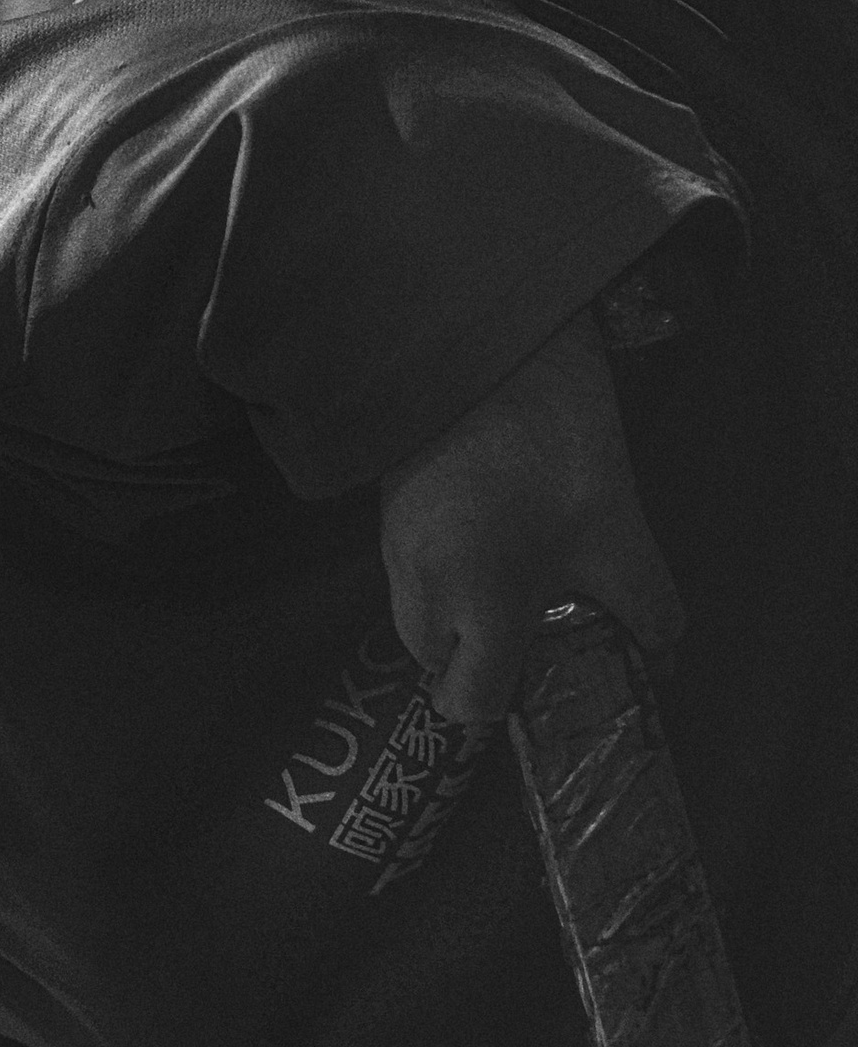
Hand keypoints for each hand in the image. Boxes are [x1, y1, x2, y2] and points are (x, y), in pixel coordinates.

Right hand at [379, 306, 682, 722]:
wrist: (486, 344)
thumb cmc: (553, 433)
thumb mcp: (617, 523)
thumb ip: (640, 601)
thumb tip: (660, 653)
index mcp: (478, 602)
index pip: (469, 702)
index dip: (505, 700)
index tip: (542, 672)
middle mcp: (421, 589)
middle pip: (437, 666)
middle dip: (480, 656)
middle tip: (533, 619)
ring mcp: (394, 552)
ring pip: (422, 620)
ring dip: (463, 614)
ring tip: (513, 569)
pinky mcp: (387, 516)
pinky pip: (414, 574)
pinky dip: (449, 570)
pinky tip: (490, 528)